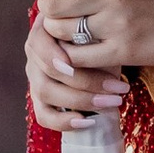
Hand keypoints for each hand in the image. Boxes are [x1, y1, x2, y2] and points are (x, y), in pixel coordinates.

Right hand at [25, 13, 127, 132]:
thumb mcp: (96, 33)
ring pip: (46, 92)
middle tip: (118, 88)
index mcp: (43, 31)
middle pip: (49, 70)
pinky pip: (44, 116)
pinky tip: (87, 121)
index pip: (40, 41)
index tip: (87, 58)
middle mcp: (34, 55)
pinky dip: (63, 121)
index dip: (58, 52)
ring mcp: (35, 79)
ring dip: (81, 100)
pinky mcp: (40, 102)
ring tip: (112, 102)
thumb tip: (102, 50)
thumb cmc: (98, 38)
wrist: (99, 55)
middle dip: (86, 81)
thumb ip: (91, 38)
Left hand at [37, 0, 153, 72]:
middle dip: (48, 16)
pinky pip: (78, 58)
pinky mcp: (122, 51)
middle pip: (52, 8)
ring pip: (61, 34)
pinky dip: (72, 59)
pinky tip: (79, 55)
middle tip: (58, 21)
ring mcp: (116, 24)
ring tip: (69, 38)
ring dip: (59, 38)